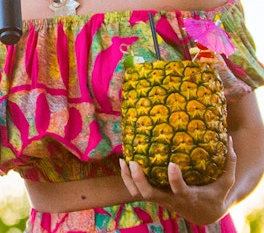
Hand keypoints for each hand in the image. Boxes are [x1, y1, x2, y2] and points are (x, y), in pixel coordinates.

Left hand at [119, 136, 236, 224]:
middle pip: (151, 194)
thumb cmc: (216, 194)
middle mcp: (171, 199)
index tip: (171, 164)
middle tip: (133, 162)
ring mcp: (161, 198)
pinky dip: (128, 179)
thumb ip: (229, 162)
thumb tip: (230, 138)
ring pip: (139, 193)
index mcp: (189, 196)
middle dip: (140, 179)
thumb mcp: (226, 182)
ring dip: (129, 179)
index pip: (179, 190)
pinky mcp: (155, 195)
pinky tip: (124, 162)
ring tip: (125, 160)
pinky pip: (136, 190)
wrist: (206, 214)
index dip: (174, 179)